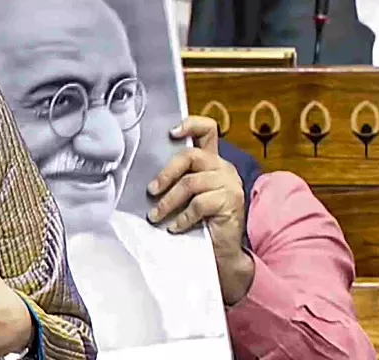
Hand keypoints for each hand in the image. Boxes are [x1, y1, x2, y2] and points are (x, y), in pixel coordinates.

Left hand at [146, 116, 254, 304]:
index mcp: (214, 162)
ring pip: (191, 183)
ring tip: (155, 215)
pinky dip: (182, 217)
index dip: (191, 124)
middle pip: (191, 156)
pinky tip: (174, 227)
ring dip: (168, 201)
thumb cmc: (202, 223)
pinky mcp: (230, 202)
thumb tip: (148, 178)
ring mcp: (230, 184)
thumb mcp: (190, 197)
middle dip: (166, 174)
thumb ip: (180, 180)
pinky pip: (199, 204)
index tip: (171, 132)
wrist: (224, 254)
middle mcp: (224, 168)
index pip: (208, 130)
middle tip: (151, 191)